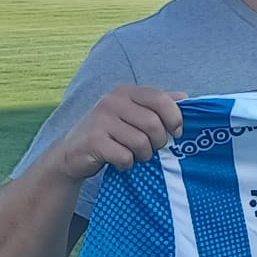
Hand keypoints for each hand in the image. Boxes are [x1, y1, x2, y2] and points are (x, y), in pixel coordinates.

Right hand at [47, 87, 186, 180]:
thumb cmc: (109, 135)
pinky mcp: (93, 141)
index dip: (174, 118)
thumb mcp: (132, 116)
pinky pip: (125, 156)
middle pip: (153, 124)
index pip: (161, 99)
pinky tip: (120, 162)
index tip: (176, 133)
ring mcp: (101, 120)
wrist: (71, 154)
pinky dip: (127, 164)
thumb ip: (157, 106)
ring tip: (134, 156)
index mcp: (126, 92)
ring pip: (141, 142)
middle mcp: (112, 101)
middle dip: (158, 143)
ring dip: (143, 155)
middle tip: (151, 149)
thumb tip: (185, 97)